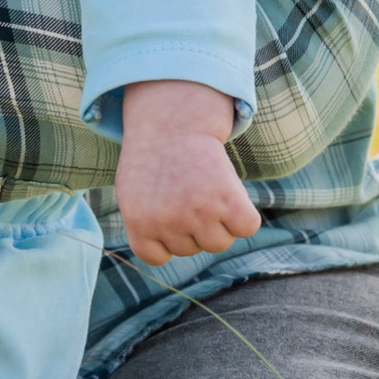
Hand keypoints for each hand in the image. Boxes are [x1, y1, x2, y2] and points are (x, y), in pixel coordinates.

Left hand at [112, 82, 260, 267]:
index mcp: (139, 224)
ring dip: (220, 221)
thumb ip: (145, 226)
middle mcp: (167, 221)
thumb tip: (164, 256)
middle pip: (194, 247)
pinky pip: (246, 227)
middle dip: (195, 225)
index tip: (166, 211)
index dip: (165, 237)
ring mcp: (197, 211)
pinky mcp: (226, 199)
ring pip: (220, 242)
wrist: (173, 121)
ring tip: (207, 190)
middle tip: (188, 190)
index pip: (158, 257)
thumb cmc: (154, 158)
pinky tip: (231, 193)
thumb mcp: (132, 194)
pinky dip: (244, 216)